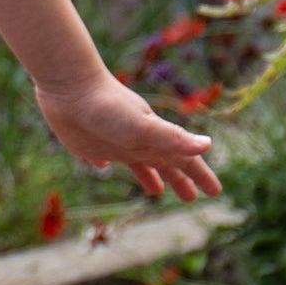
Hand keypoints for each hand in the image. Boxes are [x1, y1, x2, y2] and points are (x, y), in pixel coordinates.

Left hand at [33, 72, 221, 203]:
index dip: (200, 175)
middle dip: (180, 180)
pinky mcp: (89, 143)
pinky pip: (101, 156)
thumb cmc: (107, 106)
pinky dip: (106, 163)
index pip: (184, 161)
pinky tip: (103, 166)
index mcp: (153, 138)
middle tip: (192, 198)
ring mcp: (113, 142)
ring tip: (157, 191)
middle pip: (164, 164)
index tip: (216, 192)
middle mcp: (137, 141)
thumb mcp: (142, 126)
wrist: (69, 86)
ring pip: (137, 163)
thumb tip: (208, 144)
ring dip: (149, 176)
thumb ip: (173, 137)